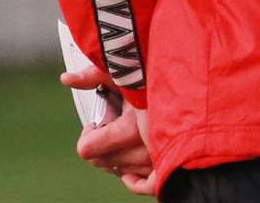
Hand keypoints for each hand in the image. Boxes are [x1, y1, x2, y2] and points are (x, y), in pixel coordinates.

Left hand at [62, 66, 156, 195]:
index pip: (88, 149)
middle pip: (101, 161)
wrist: (193, 86)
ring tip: (126, 134)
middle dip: (101, 143)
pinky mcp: (167, 167)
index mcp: (132, 130)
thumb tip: (66, 78)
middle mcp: (145, 151)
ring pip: (119, 171)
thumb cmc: (160, 79)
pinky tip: (128, 170)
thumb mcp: (128, 74)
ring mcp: (157, 161)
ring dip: (116, 156)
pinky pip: (144, 186)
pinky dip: (133, 180)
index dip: (87, 134)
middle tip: (112, 123)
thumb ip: (96, 75)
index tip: (96, 122)